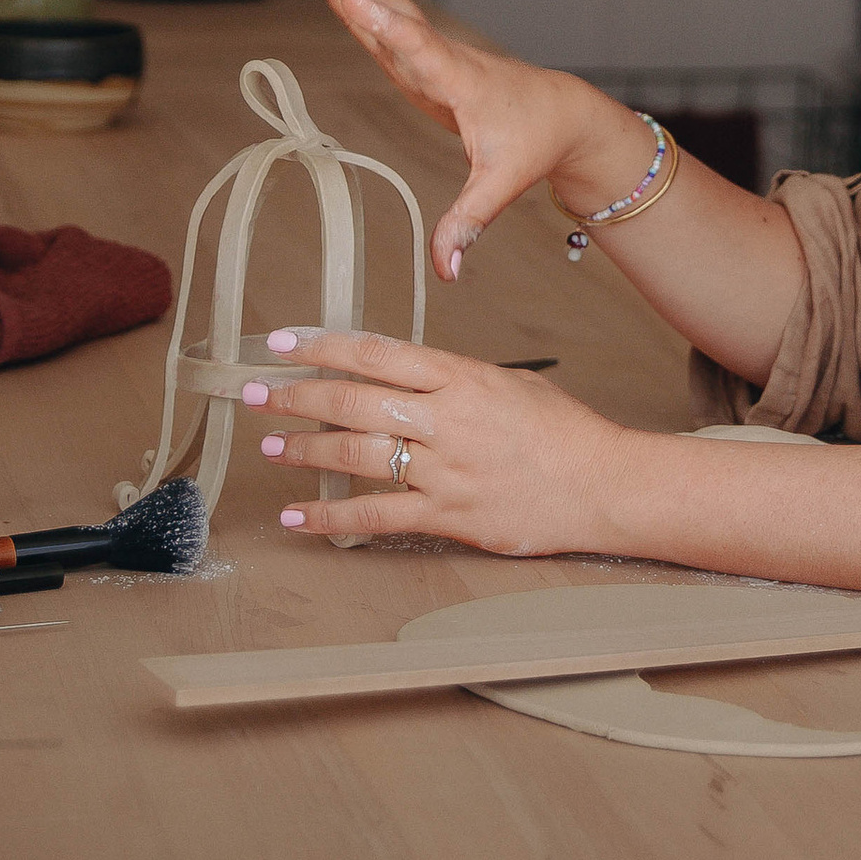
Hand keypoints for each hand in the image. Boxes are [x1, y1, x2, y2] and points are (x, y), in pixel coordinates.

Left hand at [248, 332, 631, 555]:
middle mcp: (448, 419)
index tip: (282, 343)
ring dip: (307, 450)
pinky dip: (331, 517)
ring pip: (358, 455)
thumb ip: (450, 381)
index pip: (378, 353)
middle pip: (354, 401)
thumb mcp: (507, 385)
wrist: (605, 484)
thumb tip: (395, 379)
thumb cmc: (562, 432)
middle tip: (256, 394)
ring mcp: (446, 470)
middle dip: (297, 396)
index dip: (323, 345)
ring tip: (274, 445)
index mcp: (462, 377)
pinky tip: (299, 516)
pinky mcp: (449, 517)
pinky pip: (377, 516)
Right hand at [293, 0, 646, 282]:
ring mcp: (425, 50)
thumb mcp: (502, 187)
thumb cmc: (532, 145)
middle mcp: (438, 54)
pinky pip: (377, 15)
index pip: (418, 51)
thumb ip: (468, 224)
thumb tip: (445, 272)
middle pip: (387, 9)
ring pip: (379, 2)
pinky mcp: (414, 54)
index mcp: (459, 81)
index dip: (386, 27)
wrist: (560, 113)